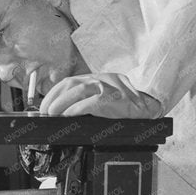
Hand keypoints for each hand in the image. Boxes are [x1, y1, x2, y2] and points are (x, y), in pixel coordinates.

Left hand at [39, 73, 163, 118]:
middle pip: (70, 84)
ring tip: (52, 114)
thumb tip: (66, 111)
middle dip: (53, 98)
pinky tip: (68, 115)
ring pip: (77, 91)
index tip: (45, 105)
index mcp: (98, 79)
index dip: (54, 93)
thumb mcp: (108, 96)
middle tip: (45, 111)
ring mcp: (107, 88)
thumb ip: (90, 98)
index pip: (69, 81)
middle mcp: (101, 80)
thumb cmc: (129, 106)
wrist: (150, 106)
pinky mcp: (113, 99)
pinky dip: (76, 109)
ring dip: (61, 103)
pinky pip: (90, 103)